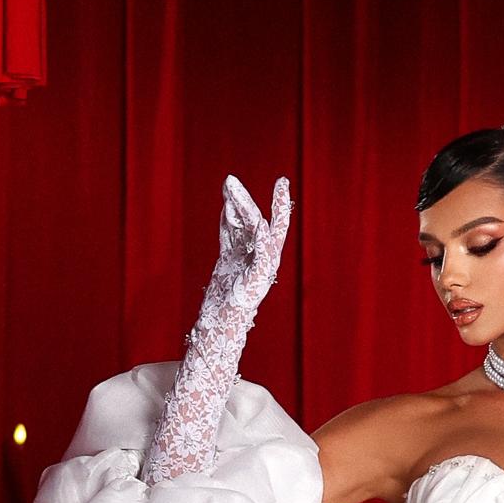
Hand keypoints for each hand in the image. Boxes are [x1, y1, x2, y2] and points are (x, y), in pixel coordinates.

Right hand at [211, 172, 291, 314]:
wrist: (221, 321)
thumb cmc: (241, 305)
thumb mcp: (254, 279)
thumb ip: (261, 251)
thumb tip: (262, 224)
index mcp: (270, 257)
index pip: (278, 223)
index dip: (280, 202)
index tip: (281, 181)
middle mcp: (259, 254)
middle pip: (252, 219)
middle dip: (243, 199)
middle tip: (230, 180)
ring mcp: (243, 256)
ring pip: (239, 224)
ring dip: (233, 205)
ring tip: (227, 186)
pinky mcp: (229, 261)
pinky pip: (228, 235)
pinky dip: (226, 220)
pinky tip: (226, 206)